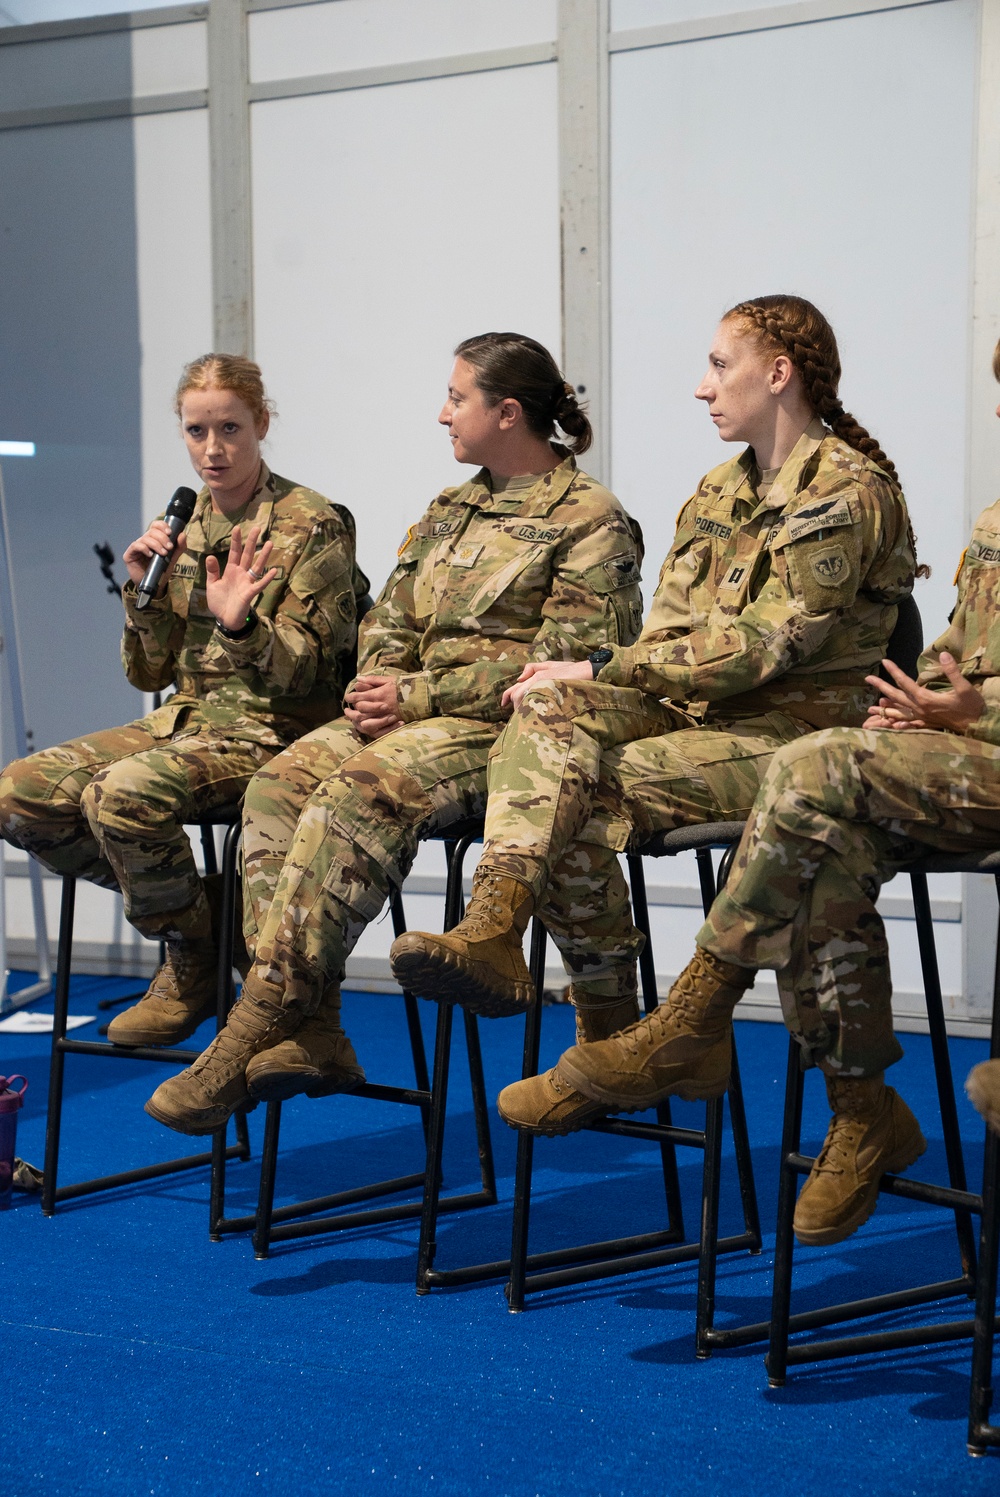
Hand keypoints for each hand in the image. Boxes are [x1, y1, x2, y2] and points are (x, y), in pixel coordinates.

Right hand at [123, 520, 187, 590]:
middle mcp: (145, 541)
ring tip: (163, 553)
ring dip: (156, 544)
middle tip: (169, 547)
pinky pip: (136, 546)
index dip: (162, 526)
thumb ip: (179, 547)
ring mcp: (137, 547)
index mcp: (154, 539)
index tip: (170, 532)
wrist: (154, 585)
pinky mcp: (129, 554)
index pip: (156, 526)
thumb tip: (182, 534)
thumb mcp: (173, 558)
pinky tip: (150, 555)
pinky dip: (144, 548)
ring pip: (145, 538)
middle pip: (152, 531)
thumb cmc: (161, 570)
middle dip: (163, 538)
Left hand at [205, 525, 276, 631]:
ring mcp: (247, 583)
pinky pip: (259, 584)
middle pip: (247, 555)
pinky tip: (274, 570)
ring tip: (270, 543)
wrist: (224, 619)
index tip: (237, 528)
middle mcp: (241, 574)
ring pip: (257, 566)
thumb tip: (210, 556)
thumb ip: (213, 571)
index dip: (236, 541)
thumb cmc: (219, 602)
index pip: (234, 553)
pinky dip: (267, 578)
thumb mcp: (212, 585)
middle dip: (251, 542)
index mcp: (231, 570)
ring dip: (263, 555)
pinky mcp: (250, 593)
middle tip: (257, 528)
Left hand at [344, 675, 401, 738]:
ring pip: (365, 722)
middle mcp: (380, 707)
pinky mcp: (390, 724)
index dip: (351, 698)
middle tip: (347, 709)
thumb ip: (372, 680)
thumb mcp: (388, 679)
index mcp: (379, 694)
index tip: (347, 697)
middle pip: (360, 711)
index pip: (359, 697)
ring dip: (357, 720)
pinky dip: (367, 728)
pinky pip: (376, 730)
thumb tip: (358, 679)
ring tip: (352, 718)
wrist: (420, 697)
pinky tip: (363, 724)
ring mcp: (385, 717)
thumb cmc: (404, 686)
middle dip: (351, 711)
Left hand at [501, 658, 594, 711]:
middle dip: (516, 707)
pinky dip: (532, 706)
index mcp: (535, 674)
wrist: (589, 672)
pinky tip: (535, 714)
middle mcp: (536, 678)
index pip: (515, 687)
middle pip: (517, 694)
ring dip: (523, 708)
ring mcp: (543, 683)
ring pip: (524, 697)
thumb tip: (519, 678)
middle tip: (519, 716)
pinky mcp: (550, 688)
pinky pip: (535, 698)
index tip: (503, 705)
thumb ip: (534, 668)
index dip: (507, 696)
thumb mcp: (551, 665)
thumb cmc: (572, 670)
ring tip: (528, 717)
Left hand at [863, 652, 985, 733]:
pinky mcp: (926, 723)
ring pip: (898, 712)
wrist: (977, 726)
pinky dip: (896, 722)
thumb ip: (952, 671)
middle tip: (867, 678)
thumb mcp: (964, 687)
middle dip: (881, 687)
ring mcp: (921, 718)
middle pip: (896, 696)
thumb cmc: (971, 706)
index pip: (905, 683)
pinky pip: (907, 723)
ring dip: (884, 709)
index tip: (884, 661)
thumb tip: (943, 655)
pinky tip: (890, 723)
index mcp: (926, 699)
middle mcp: (919, 709)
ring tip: (870, 708)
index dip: (894, 671)